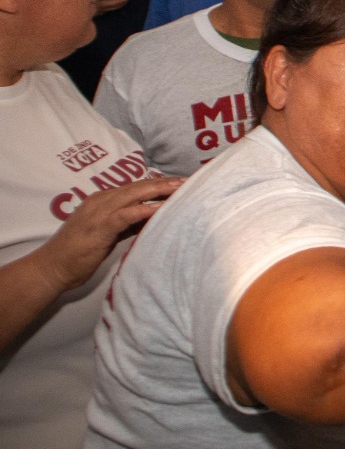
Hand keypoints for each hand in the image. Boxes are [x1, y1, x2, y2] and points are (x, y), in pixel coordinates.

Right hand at [36, 175, 182, 290]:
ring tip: (183, 189)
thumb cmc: (79, 254)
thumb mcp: (108, 234)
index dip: (159, 184)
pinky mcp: (100, 227)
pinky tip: (163, 209)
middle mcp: (101, 201)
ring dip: (161, 191)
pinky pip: (128, 214)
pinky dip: (146, 210)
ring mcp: (99, 212)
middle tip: (190, 180)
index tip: (181, 182)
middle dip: (165, 183)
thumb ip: (127, 223)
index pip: (136, 187)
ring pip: (136, 195)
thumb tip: (151, 218)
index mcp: (102, 200)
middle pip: (139, 186)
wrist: (51, 268)